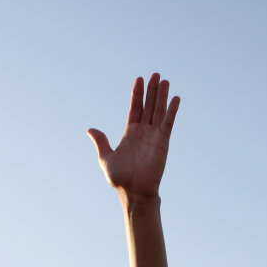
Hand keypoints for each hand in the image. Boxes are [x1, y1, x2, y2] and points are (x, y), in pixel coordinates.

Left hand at [87, 73, 179, 199]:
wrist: (134, 192)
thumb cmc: (120, 179)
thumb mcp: (106, 158)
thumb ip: (101, 142)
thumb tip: (90, 129)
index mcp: (130, 134)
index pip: (135, 109)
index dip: (137, 94)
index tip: (139, 80)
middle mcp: (143, 133)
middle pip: (148, 106)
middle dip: (151, 90)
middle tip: (155, 74)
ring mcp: (154, 136)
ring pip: (159, 111)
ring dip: (162, 96)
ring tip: (164, 80)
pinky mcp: (163, 142)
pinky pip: (168, 123)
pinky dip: (172, 110)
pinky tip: (175, 98)